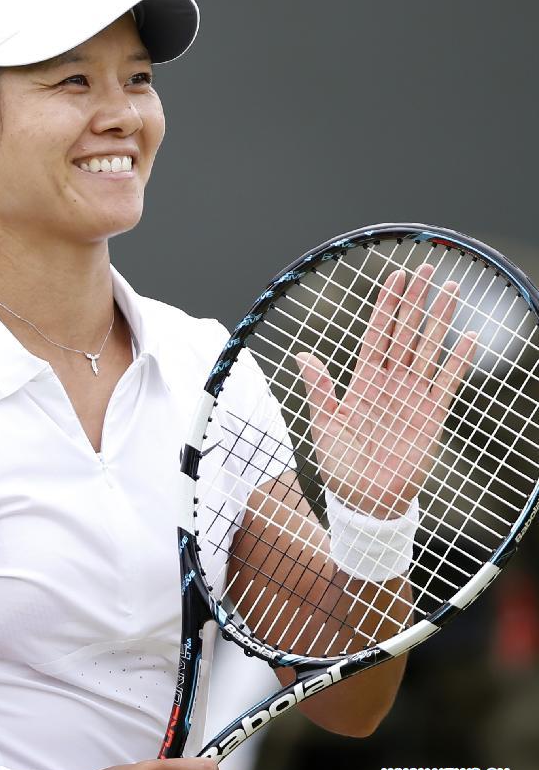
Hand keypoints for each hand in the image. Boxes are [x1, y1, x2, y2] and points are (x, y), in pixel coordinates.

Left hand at [295, 264, 476, 518]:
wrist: (367, 501)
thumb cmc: (341, 465)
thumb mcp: (324, 425)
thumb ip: (319, 389)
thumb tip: (301, 354)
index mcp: (363, 381)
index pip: (377, 333)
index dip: (386, 305)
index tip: (396, 276)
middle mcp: (390, 382)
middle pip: (406, 332)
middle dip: (416, 300)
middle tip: (428, 268)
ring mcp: (412, 397)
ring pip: (429, 349)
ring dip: (440, 320)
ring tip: (452, 289)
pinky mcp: (431, 416)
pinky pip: (447, 383)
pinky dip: (458, 361)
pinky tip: (468, 337)